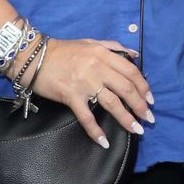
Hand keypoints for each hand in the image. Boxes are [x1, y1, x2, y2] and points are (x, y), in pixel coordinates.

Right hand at [32, 38, 155, 146]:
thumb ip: (114, 47)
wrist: (32, 57)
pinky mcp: (71, 96)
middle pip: (126, 89)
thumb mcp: (91, 42)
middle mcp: (98, 68)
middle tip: (148, 118)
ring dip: (126, 118)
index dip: (144, 87)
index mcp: (104, 54)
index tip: (151, 99)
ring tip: (136, 130)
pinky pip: (86, 116)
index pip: (131, 72)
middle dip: (140, 105)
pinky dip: (95, 130)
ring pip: (112, 103)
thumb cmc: (63, 50)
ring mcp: (84, 83)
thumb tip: (135, 56)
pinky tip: (104, 141)